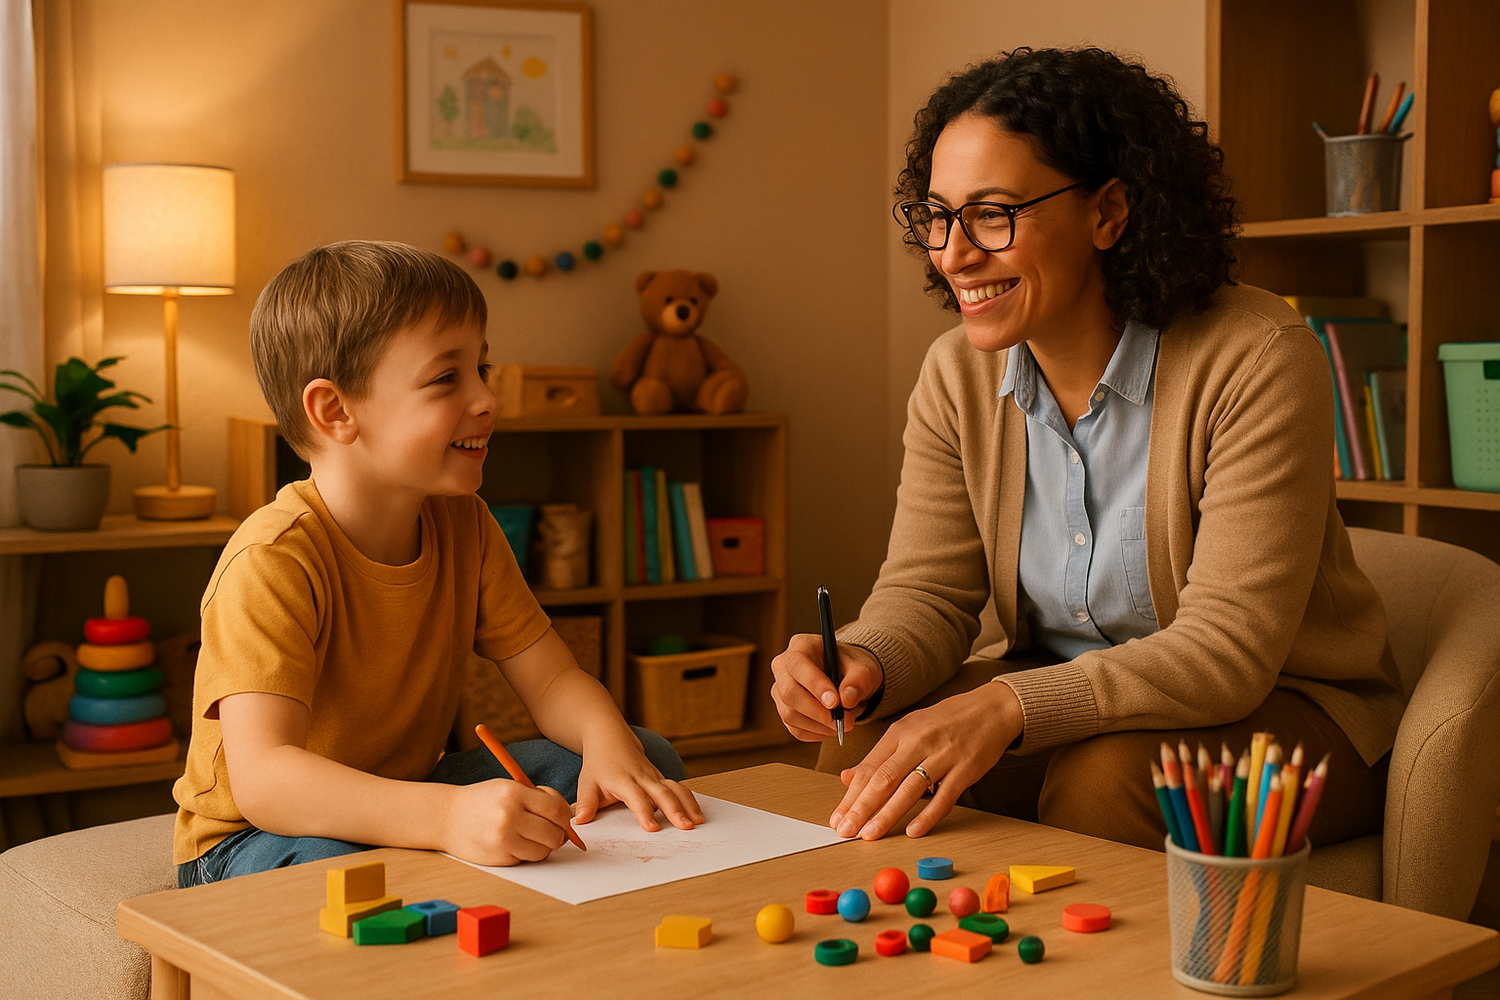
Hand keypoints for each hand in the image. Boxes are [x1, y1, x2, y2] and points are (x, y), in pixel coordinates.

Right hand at [443, 778, 576, 865]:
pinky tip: (515, 843)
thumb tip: (568, 818)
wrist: (447, 817)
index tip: (563, 820)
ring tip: (532, 837)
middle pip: (554, 834)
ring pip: (543, 851)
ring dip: (543, 846)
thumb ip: (538, 799)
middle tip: (551, 831)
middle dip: (558, 835)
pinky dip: (527, 854)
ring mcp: (503, 840)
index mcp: (514, 793)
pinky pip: (527, 859)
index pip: (556, 810)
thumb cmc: (483, 800)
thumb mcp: (509, 788)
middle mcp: (509, 816)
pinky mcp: (498, 858)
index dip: (565, 817)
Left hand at [573, 728, 704, 831]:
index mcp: (623, 780)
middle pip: (662, 792)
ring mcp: (654, 775)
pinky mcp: (660, 776)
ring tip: (698, 821)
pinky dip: (689, 799)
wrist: (610, 736)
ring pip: (675, 788)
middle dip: (675, 810)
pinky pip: (678, 787)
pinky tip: (698, 813)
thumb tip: (579, 823)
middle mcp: (642, 776)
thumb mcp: (587, 782)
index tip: (653, 828)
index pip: (636, 797)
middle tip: (686, 827)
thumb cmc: (599, 763)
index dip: (645, 812)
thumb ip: (585, 804)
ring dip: (688, 804)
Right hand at [770, 634, 882, 740]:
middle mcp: (784, 666)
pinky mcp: (784, 709)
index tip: (835, 703)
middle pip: (789, 693)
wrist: (849, 678)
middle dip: (818, 712)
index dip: (815, 685)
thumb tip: (846, 700)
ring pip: (790, 714)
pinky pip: (794, 728)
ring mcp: (780, 689)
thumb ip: (859, 680)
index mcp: (801, 646)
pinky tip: (832, 727)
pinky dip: (816, 733)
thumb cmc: (853, 668)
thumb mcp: (864, 669)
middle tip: (844, 722)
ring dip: (820, 725)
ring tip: (844, 723)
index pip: (798, 665)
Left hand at [829, 681, 1021, 839]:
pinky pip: (945, 796)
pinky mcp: (966, 768)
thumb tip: (848, 778)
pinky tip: (914, 831)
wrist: (991, 708)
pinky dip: (929, 815)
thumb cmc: (947, 721)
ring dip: (887, 814)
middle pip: (883, 778)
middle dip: (861, 807)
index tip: (837, 818)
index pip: (869, 768)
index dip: (850, 795)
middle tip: (845, 830)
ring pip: (910, 789)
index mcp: (899, 732)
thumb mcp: (909, 730)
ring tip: (870, 834)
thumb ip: (880, 756)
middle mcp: (918, 741)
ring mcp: (943, 754)